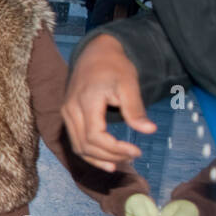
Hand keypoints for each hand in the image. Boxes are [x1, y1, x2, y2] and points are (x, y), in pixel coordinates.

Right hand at [62, 34, 156, 170]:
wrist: (95, 53)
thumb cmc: (114, 67)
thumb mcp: (129, 84)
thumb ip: (135, 109)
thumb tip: (149, 130)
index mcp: (86, 101)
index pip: (95, 136)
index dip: (115, 149)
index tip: (137, 151)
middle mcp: (71, 110)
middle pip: (85, 145)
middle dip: (110, 156)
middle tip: (133, 156)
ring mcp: (66, 114)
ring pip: (78, 147)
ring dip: (99, 159)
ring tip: (122, 161)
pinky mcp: (68, 116)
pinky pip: (75, 141)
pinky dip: (90, 154)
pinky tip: (106, 162)